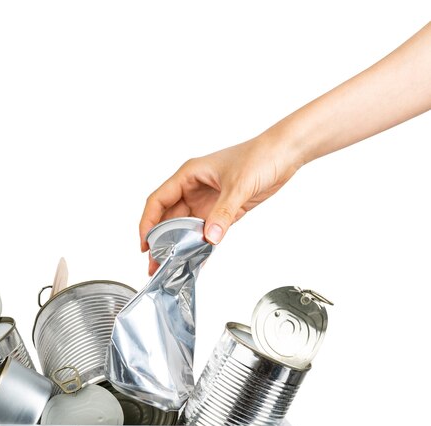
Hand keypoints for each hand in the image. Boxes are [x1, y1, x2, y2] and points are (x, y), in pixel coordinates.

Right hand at [139, 132, 300, 274]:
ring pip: (185, 228)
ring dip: (178, 247)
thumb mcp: (239, 184)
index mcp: (189, 175)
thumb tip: (210, 238)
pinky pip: (206, 232)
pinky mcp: (222, 212)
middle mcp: (194, 188)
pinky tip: (195, 261)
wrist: (285, 153)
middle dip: (160, 241)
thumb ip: (224, 213)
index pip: (158, 201)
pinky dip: (200, 247)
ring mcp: (207, 201)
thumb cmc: (260, 155)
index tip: (145, 244)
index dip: (148, 223)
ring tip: (170, 267)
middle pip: (168, 218)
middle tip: (155, 264)